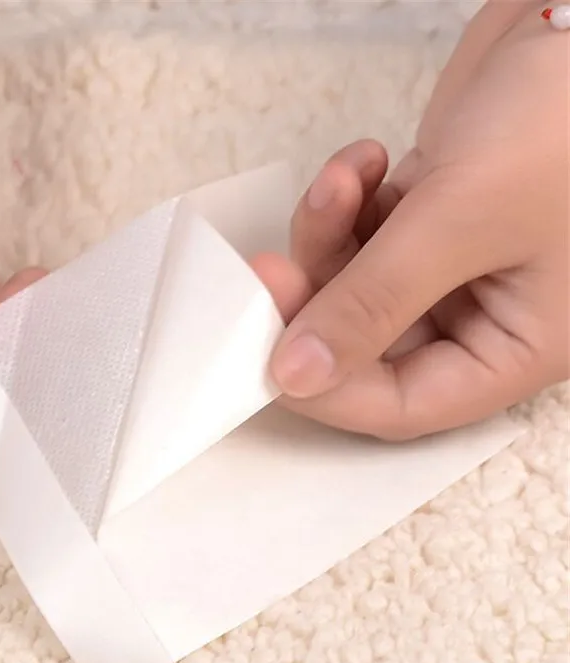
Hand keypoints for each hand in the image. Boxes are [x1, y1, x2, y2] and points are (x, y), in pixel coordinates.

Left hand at [255, 0, 568, 439]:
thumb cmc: (569, 113)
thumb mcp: (466, 217)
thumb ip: (375, 301)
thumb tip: (299, 374)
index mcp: (516, 345)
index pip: (404, 406)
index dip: (329, 392)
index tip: (266, 356)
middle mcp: (483, 314)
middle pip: (366, 346)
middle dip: (313, 305)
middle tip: (270, 272)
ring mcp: (451, 264)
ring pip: (353, 287)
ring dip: (325, 239)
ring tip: (339, 183)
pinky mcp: (427, 216)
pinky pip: (360, 234)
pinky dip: (344, 203)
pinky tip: (359, 162)